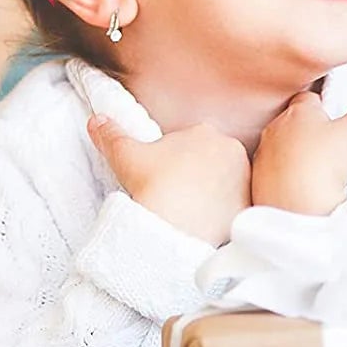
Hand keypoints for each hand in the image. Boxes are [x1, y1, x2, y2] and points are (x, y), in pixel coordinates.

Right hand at [87, 116, 250, 247]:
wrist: (173, 227)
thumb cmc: (152, 186)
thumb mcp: (126, 156)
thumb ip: (111, 135)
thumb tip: (96, 120)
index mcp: (205, 131)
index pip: (191, 143)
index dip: (175, 161)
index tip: (165, 177)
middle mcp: (232, 148)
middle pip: (212, 161)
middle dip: (197, 175)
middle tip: (176, 195)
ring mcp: (245, 176)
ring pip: (226, 182)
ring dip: (213, 192)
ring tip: (190, 210)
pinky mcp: (250, 203)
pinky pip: (237, 204)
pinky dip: (225, 212)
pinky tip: (206, 222)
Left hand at [250, 76, 346, 216]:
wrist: (295, 210)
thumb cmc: (324, 166)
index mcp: (299, 111)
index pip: (309, 96)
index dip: (324, 103)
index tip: (336, 114)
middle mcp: (276, 128)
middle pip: (293, 119)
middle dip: (308, 127)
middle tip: (331, 142)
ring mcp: (264, 154)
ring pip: (281, 144)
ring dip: (295, 151)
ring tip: (317, 166)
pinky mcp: (257, 178)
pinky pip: (272, 169)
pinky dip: (285, 173)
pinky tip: (301, 183)